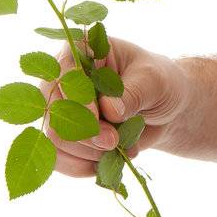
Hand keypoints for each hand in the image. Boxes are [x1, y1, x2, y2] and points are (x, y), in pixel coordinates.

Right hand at [40, 35, 191, 178]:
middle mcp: (64, 77)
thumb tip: (109, 110)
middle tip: (114, 141)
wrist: (163, 110)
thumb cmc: (159, 84)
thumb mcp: (155, 81)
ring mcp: (61, 108)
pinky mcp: (65, 136)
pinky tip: (103, 165)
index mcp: (84, 50)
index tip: (99, 120)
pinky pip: (58, 157)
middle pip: (53, 109)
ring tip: (119, 149)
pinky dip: (81, 166)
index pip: (66, 72)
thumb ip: (133, 92)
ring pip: (54, 137)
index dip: (78, 99)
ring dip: (87, 152)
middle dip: (84, 133)